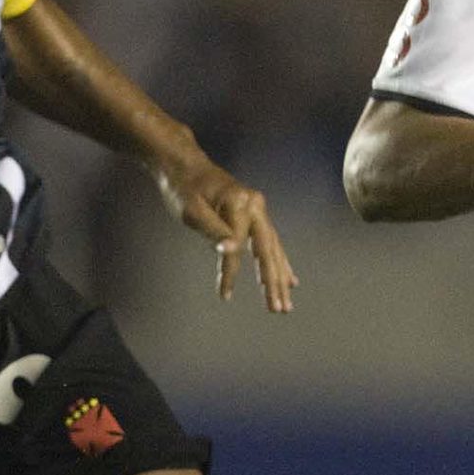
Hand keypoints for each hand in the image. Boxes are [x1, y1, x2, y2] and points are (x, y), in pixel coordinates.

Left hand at [157, 152, 297, 309]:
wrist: (184, 165)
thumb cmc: (184, 188)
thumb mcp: (192, 210)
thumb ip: (213, 230)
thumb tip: (229, 250)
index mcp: (241, 203)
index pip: (238, 245)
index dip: (231, 272)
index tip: (225, 295)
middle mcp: (256, 206)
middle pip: (267, 250)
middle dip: (273, 282)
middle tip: (280, 309)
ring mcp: (258, 210)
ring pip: (273, 249)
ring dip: (280, 278)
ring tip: (286, 303)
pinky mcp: (255, 215)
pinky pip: (271, 243)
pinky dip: (279, 263)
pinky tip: (289, 279)